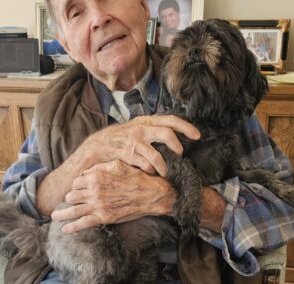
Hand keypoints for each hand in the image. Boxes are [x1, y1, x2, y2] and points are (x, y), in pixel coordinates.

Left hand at [51, 160, 175, 233]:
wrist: (151, 194)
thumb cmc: (136, 177)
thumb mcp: (118, 164)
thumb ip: (100, 166)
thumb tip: (87, 172)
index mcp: (96, 176)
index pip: (77, 181)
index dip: (77, 184)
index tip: (79, 187)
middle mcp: (94, 190)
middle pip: (72, 195)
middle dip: (70, 197)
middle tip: (70, 200)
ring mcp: (98, 205)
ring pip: (73, 210)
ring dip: (61, 213)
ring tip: (54, 215)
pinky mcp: (104, 217)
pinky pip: (83, 223)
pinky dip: (71, 227)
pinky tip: (64, 229)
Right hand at [70, 115, 199, 176]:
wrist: (95, 147)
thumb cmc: (119, 140)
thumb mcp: (136, 130)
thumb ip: (152, 132)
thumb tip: (174, 138)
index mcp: (146, 121)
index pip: (170, 119)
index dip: (186, 126)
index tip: (198, 135)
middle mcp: (141, 129)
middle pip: (167, 133)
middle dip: (177, 147)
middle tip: (180, 157)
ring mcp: (133, 141)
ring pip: (157, 154)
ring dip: (165, 166)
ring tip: (166, 173)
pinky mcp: (126, 154)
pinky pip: (144, 164)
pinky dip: (150, 170)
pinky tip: (150, 173)